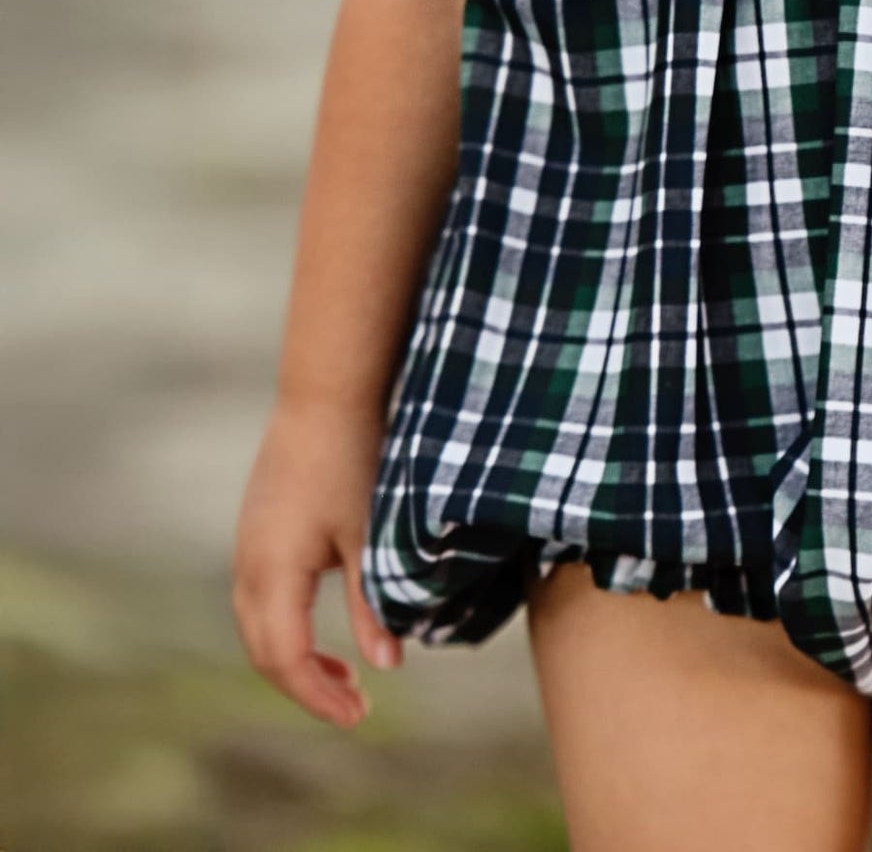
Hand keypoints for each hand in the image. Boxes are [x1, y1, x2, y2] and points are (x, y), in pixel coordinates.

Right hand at [232, 397, 401, 725]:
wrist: (325, 392)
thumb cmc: (353, 458)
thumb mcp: (369, 534)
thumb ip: (374, 602)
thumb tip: (388, 665)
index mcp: (273, 571)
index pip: (285, 658)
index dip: (318, 695)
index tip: (358, 715)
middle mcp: (248, 564)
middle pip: (263, 651)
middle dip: (305, 685)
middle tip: (353, 706)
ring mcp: (246, 545)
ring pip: (257, 626)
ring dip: (293, 658)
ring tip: (342, 675)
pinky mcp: (255, 528)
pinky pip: (259, 598)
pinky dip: (286, 626)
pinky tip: (320, 625)